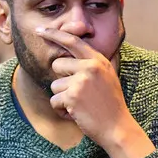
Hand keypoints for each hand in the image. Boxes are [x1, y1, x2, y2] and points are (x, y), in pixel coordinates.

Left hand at [40, 26, 154, 157]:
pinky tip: (76, 114)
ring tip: (80, 105)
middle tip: (79, 93)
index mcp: (98, 60)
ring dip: (63, 98)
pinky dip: (61, 110)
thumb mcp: (107, 77)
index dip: (54, 34)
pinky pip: (54, 100)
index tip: (39, 30)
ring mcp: (81, 81)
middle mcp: (90, 67)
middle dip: (62, 80)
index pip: (72, 41)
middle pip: (57, 64)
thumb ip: (92, 64)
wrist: (117, 128)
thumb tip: (72, 53)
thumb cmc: (110, 106)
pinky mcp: (72, 96)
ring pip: (54, 85)